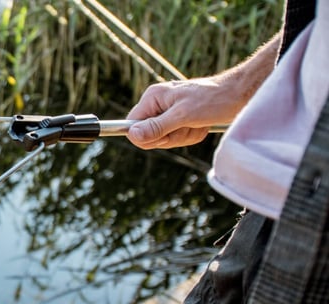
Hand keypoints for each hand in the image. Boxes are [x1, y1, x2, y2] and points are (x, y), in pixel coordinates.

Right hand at [126, 32, 279, 149]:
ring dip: (185, 135)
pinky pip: (178, 137)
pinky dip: (192, 135)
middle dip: (172, 136)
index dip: (147, 136)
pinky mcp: (181, 119)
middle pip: (150, 135)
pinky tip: (202, 124)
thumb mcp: (183, 115)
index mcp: (153, 98)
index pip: (132, 125)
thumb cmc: (214, 100)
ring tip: (198, 123)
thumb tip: (133, 135)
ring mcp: (170, 112)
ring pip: (166, 138)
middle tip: (189, 124)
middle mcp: (158, 104)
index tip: (166, 133)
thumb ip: (157, 126)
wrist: (241, 94)